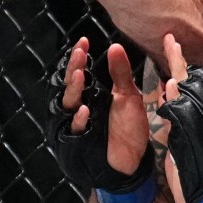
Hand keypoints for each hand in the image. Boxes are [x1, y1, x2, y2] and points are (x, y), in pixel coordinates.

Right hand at [51, 37, 153, 191]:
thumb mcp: (129, 96)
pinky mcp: (82, 141)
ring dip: (73, 90)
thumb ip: (121, 73)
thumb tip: (114, 46)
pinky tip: (84, 110)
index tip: (83, 42)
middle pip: (70, 85)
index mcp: (91, 94)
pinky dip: (79, 120)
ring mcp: (80, 124)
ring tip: (80, 75)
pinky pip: (76, 129)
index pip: (80, 72)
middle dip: (73, 69)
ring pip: (68, 105)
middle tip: (79, 54)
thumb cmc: (129, 128)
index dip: (79, 58)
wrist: (134, 160)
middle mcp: (81, 107)